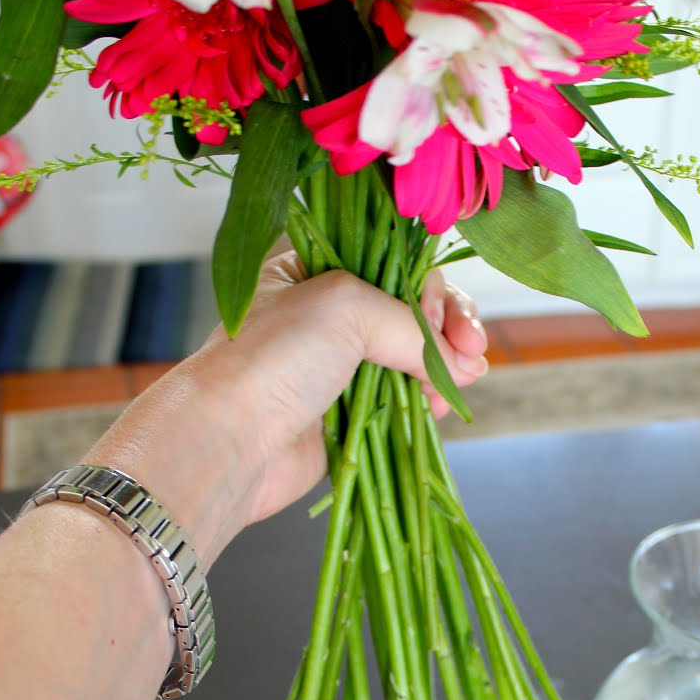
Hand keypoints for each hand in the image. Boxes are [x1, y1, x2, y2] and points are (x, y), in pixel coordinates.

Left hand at [86, 258, 488, 568]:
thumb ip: (411, 323)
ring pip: (410, 353)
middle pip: (410, 305)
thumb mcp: (346, 307)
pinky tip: (443, 404)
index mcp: (313, 261)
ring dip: (443, 365)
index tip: (447, 323)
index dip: (431, 288)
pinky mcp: (345, 408)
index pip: (395, 258)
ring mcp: (335, 360)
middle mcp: (325, 306)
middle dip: (447, 327)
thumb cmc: (270, 358)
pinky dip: (427, 398)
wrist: (228, 441)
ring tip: (462, 382)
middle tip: (471, 353)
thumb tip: (460, 362)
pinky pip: (400, 396)